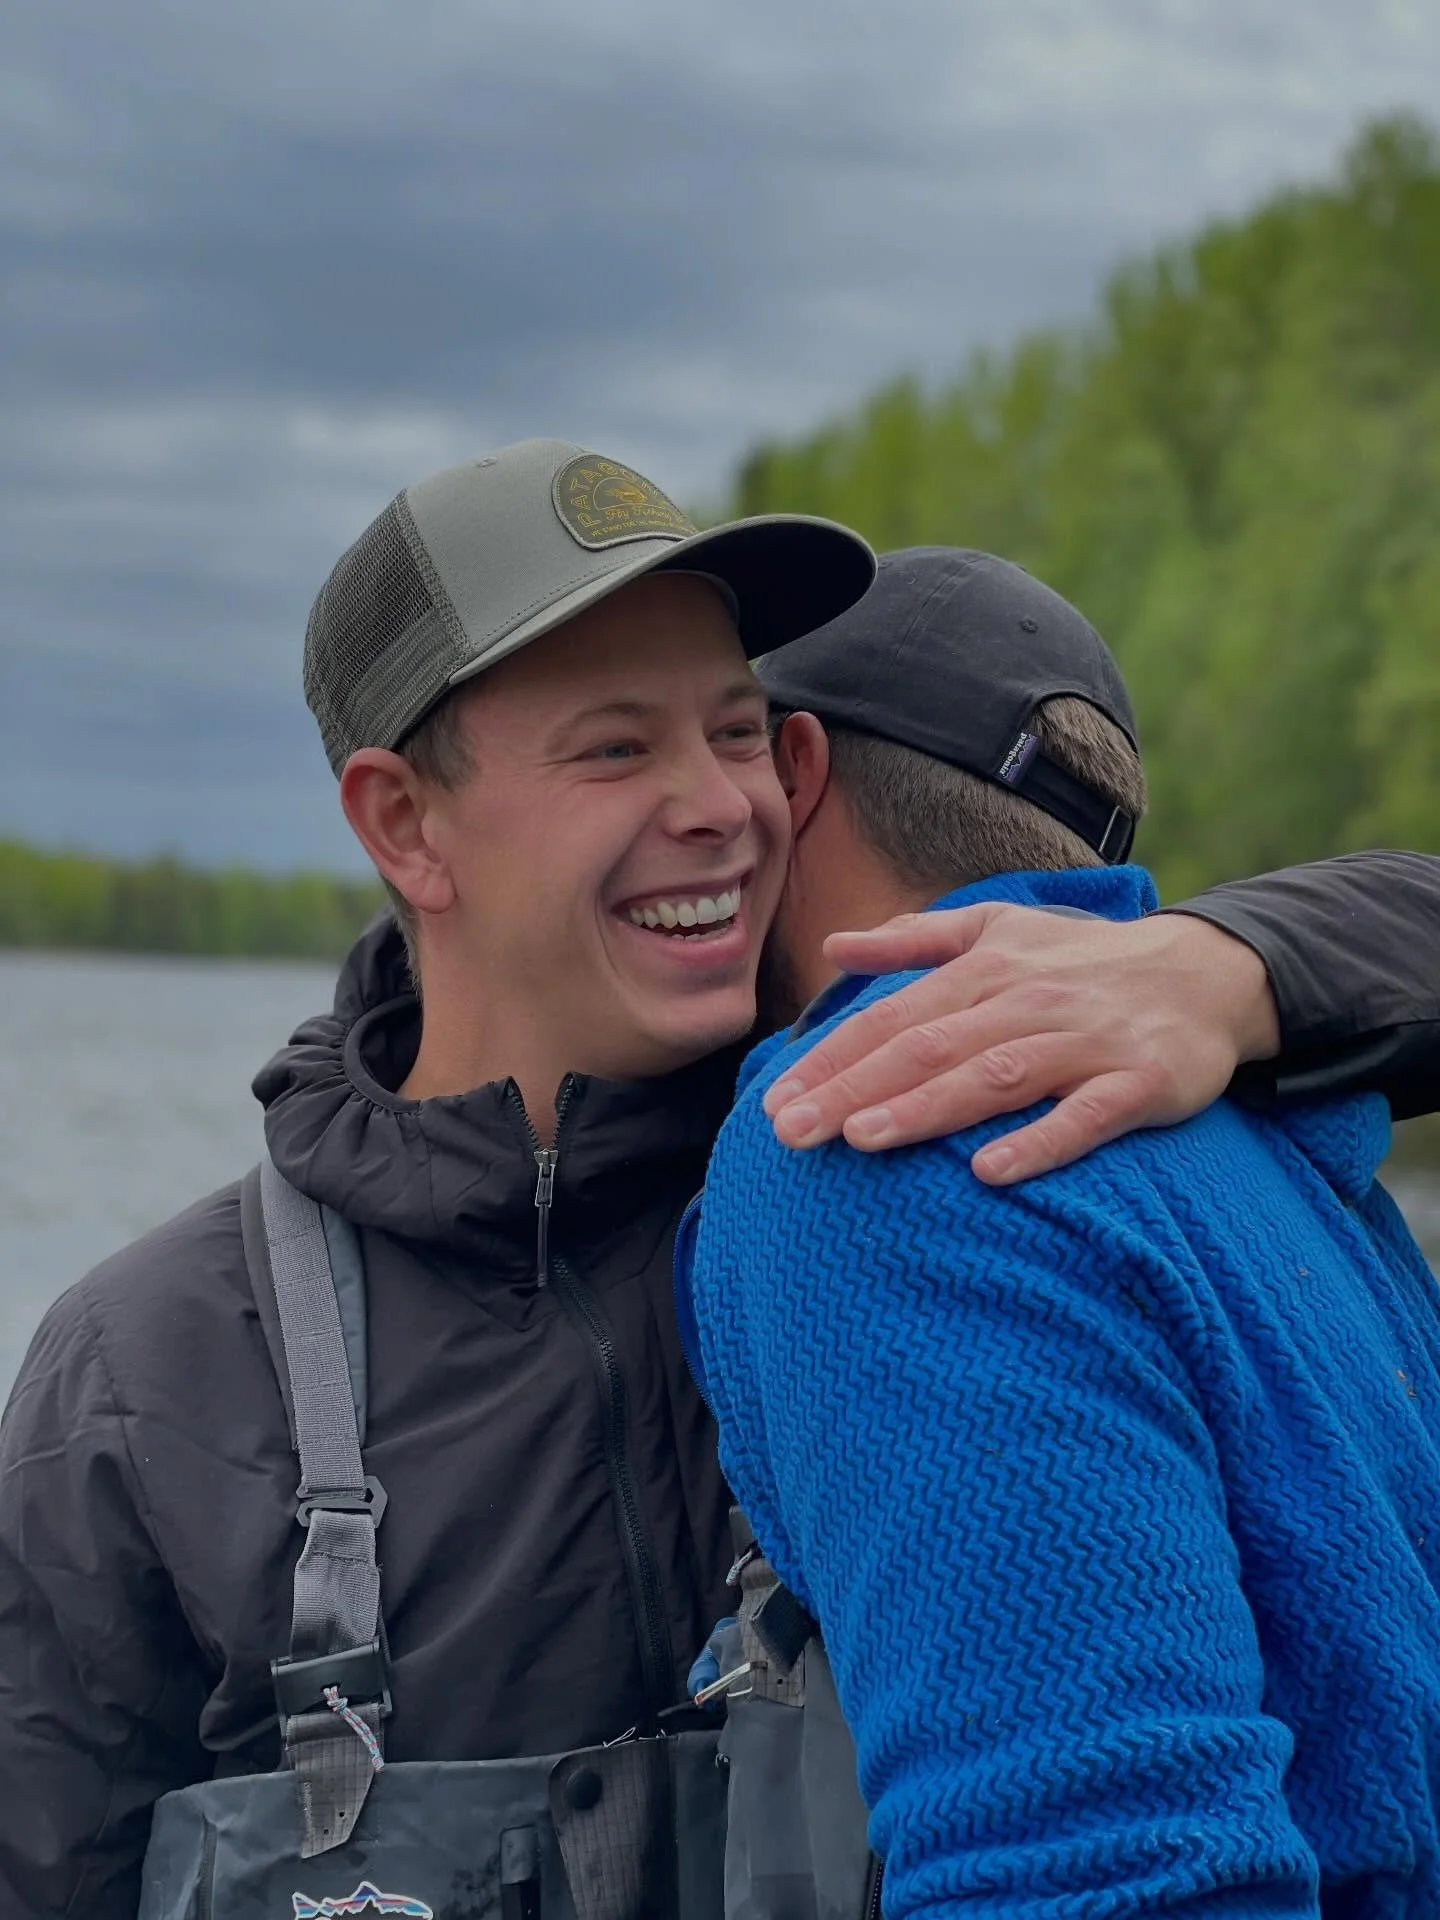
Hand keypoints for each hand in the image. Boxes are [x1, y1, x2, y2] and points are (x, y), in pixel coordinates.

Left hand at [763, 904, 1280, 1182]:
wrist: (1208, 971)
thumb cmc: (1085, 960)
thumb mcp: (1000, 928)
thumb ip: (915, 939)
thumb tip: (835, 945)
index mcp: (985, 970)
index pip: (892, 1018)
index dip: (832, 1058)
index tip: (776, 1100)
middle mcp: (1027, 1002)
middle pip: (929, 1048)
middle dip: (855, 1089)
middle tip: (791, 1132)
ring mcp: (1084, 1043)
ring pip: (994, 1076)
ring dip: (927, 1108)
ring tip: (862, 1139)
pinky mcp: (1139, 1083)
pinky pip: (1086, 1117)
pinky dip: (1040, 1142)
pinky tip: (992, 1173)